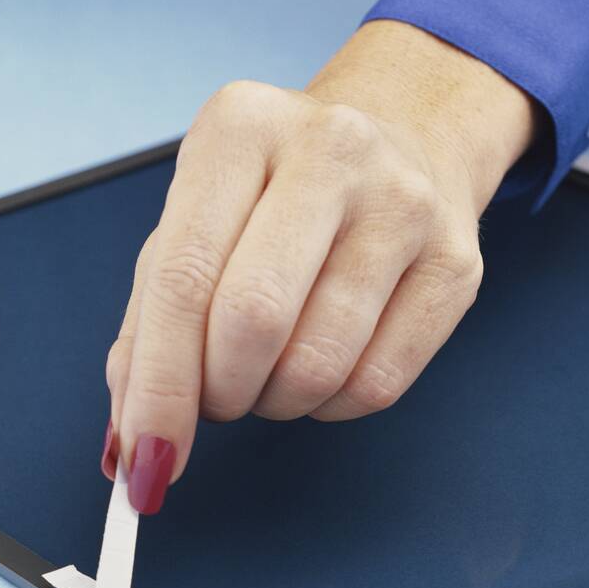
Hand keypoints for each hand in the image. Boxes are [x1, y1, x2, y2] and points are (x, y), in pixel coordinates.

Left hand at [103, 20, 537, 512]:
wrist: (401, 136)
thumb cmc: (271, 196)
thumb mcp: (192, 225)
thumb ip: (147, 324)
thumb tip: (132, 442)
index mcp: (239, 129)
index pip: (182, 278)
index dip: (159, 385)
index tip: (146, 458)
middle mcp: (328, 149)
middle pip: (253, 320)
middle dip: (219, 393)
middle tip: (214, 399)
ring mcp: (404, 202)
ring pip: (318, 363)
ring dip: (273, 402)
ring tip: (266, 371)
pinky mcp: (456, 261)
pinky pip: (377, 384)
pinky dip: (329, 406)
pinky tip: (320, 369)